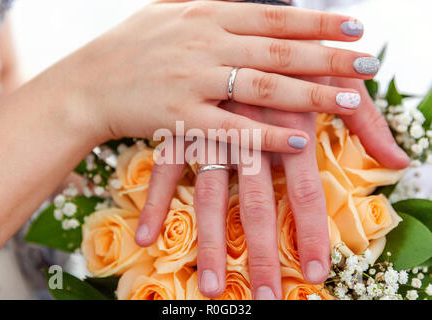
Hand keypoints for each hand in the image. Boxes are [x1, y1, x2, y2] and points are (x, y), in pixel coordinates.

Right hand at [51, 1, 378, 151]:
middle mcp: (204, 43)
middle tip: (369, 63)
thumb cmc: (132, 47)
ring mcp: (193, 80)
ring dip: (310, 95)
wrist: (90, 81)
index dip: (316, 22)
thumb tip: (246, 1)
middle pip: (278, 51)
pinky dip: (265, 136)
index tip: (353, 27)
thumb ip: (210, 6)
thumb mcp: (170, 12)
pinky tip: (297, 140)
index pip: (273, 17)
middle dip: (328, 58)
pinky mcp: (180, 116)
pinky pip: (231, 128)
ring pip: (262, 88)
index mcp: (205, 14)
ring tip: (350, 102)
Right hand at [134, 77, 409, 298]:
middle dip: (262, 253)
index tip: (314, 272)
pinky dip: (155, 202)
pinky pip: (164, 169)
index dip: (311, 232)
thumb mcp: (329, 79)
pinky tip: (146, 237)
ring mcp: (210, 127)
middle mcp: (248, 129)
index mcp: (288, 118)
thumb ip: (366, 120)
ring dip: (210, 242)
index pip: (305, 189)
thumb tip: (400, 163)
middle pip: (255, 203)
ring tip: (211, 287)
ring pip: (208, 196)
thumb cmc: (286, 51)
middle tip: (268, 298)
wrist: (225, 11)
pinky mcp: (178, 123)